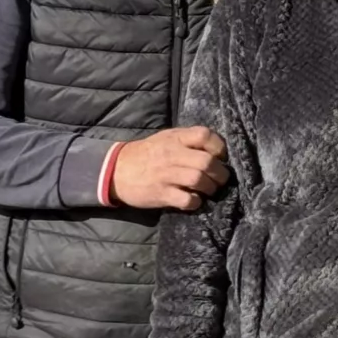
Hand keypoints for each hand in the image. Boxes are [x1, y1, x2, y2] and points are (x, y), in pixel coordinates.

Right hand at [109, 127, 228, 210]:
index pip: (205, 135)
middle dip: (220, 174)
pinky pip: (187, 200)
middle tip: (220, 179)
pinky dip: (195, 202)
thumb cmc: (146, 154)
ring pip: (199, 180)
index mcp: (175, 138)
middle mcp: (172, 154)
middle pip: (207, 161)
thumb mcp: (165, 138)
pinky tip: (193, 200)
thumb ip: (188, 140)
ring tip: (209, 190)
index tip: (221, 157)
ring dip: (210, 188)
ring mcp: (166, 175)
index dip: (219, 147)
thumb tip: (215, 150)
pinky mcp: (162, 194)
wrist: (116, 170)